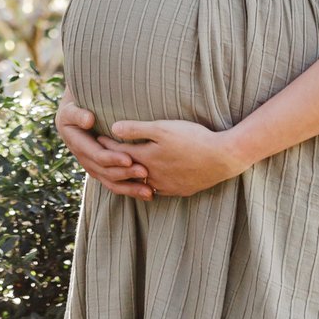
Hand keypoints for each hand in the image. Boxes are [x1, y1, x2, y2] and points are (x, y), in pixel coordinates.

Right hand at [55, 100, 151, 199]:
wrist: (73, 117)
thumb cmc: (75, 108)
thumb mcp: (71, 109)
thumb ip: (78, 114)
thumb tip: (88, 120)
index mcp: (78, 145)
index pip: (97, 156)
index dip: (112, 159)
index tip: (129, 159)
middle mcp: (85, 160)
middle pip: (106, 172)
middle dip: (126, 174)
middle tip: (144, 172)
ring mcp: (94, 167)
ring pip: (112, 182)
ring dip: (130, 188)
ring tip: (149, 191)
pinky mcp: (103, 171)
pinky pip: (116, 183)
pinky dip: (131, 189)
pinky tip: (148, 192)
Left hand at [104, 117, 246, 198]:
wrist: (223, 157)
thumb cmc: (192, 138)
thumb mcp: (163, 128)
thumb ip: (136, 129)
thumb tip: (113, 128)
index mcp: (146, 159)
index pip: (118, 152)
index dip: (106, 144)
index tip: (96, 138)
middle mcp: (153, 176)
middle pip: (127, 171)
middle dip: (114, 163)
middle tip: (103, 156)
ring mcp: (167, 185)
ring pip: (142, 183)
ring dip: (132, 177)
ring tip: (124, 170)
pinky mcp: (180, 190)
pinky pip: (159, 190)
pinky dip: (150, 185)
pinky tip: (150, 181)